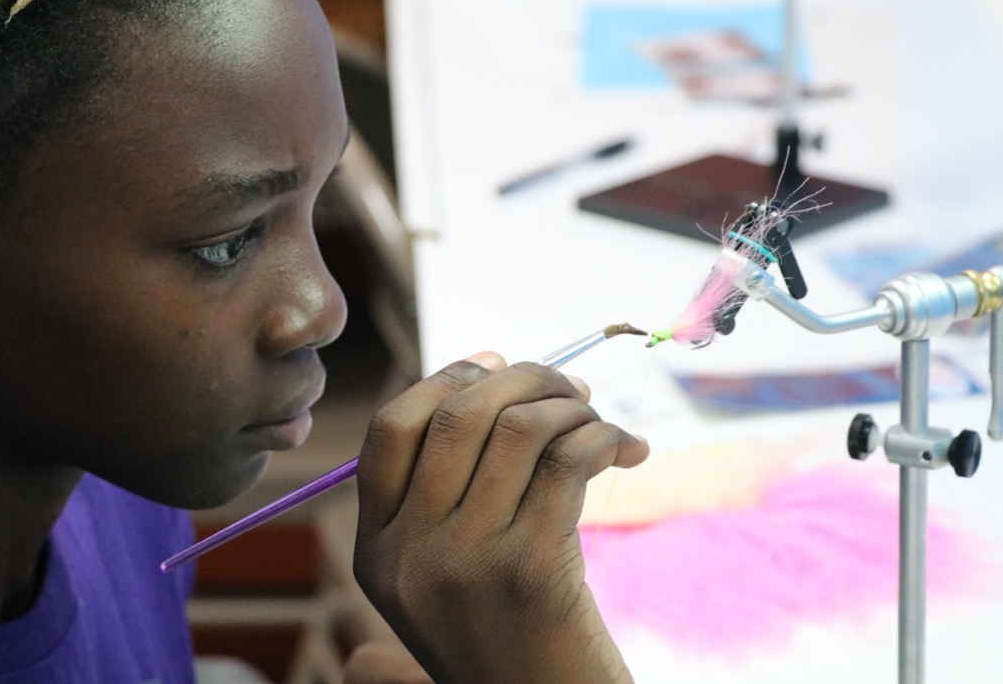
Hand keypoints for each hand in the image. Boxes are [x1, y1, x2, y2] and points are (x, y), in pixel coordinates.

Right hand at [352, 353, 647, 683]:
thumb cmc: (509, 640)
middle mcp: (408, 553)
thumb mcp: (443, 577)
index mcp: (375, 551)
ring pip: (518, 429)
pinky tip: (628, 449)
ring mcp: (464, 562)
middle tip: (568, 386)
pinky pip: (567, 462)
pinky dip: (604, 437)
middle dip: (523, 379)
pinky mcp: (530, 570)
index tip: (496, 361)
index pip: (389, 430)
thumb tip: (490, 376)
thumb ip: (441, 496)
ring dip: (570, 406)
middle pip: (457, 415)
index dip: (445, 380)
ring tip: (598, 420)